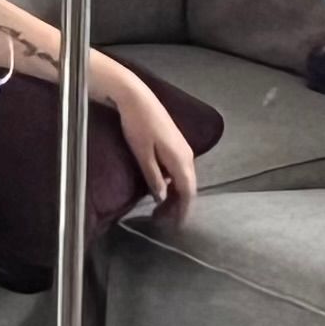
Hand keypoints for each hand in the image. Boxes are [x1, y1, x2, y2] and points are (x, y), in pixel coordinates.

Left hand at [91, 56, 203, 214]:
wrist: (136, 98)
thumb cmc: (137, 125)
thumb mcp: (142, 154)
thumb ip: (154, 178)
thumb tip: (161, 198)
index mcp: (181, 159)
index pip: (188, 192)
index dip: (183, 211)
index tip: (176, 228)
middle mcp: (187, 155)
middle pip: (188, 187)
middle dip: (178, 207)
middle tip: (162, 222)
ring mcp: (182, 148)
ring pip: (183, 179)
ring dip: (174, 196)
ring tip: (160, 210)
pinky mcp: (175, 144)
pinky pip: (178, 170)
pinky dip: (172, 184)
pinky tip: (160, 189)